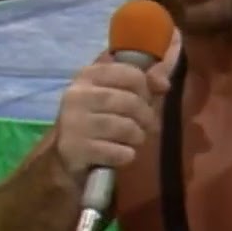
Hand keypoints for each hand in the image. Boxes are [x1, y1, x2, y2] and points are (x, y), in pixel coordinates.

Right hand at [53, 50, 172, 181]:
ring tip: (134, 139)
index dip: (146, 91)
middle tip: (146, 126)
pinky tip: (120, 154)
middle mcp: (77, 95)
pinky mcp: (75, 149)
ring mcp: (73, 122)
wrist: (65, 156)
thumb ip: (146, 82)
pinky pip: (117, 152)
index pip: (133, 75)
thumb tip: (166, 78)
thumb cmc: (99, 119)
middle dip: (146, 117)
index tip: (145, 102)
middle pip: (131, 102)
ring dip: (137, 137)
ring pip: (126, 127)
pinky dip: (126, 155)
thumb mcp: (117, 94)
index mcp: (89, 75)